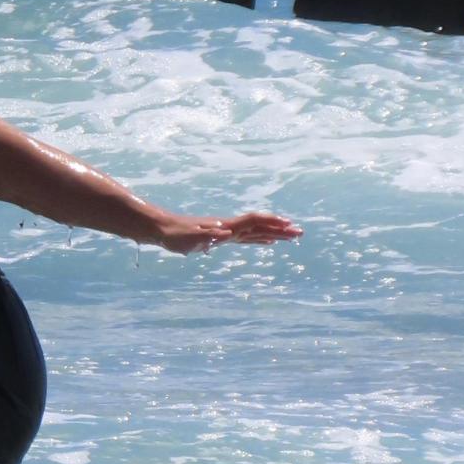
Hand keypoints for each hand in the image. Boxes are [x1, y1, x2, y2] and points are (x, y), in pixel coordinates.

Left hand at [153, 209, 300, 255]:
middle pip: (260, 226)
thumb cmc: (175, 236)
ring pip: (256, 231)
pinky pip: (247, 238)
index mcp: (225, 227)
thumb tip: (226, 234)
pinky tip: (267, 241)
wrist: (162, 230)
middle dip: (280, 229)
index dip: (270, 223)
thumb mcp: (190, 239)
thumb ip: (207, 236)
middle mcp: (229, 227)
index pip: (253, 222)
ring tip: (291, 236)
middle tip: (300, 232)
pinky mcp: (222, 237)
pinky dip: (260, 238)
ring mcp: (227, 232)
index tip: (288, 225)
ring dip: (274, 233)